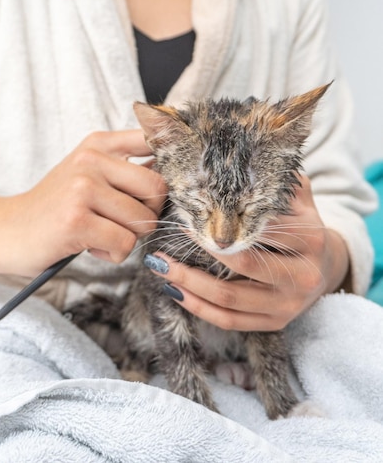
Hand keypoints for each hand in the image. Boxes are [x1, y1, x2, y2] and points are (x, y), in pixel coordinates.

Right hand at [0, 130, 165, 276]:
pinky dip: (114, 252)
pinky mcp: (77, 220)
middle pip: (157, 188)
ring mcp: (83, 188)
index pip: (152, 138)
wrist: (8, 230)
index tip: (166, 179)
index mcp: (99, 144)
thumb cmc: (57, 206)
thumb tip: (176, 173)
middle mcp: (92, 160)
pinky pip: (124, 242)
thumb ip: (125, 167)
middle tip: (124, 221)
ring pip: (142, 220)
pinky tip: (91, 245)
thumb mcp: (88, 173)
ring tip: (100, 233)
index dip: (172, 157)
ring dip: (128, 237)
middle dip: (149, 213)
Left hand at [145, 174, 349, 330]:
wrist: (328, 263)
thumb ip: (273, 181)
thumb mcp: (297, 197)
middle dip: (195, 258)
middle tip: (161, 249)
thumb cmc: (301, 223)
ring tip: (160, 269)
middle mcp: (303, 275)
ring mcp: (289, 305)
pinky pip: (231, 322)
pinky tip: (176, 292)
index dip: (217, 228)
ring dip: (189, 285)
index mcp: (309, 238)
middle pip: (241, 267)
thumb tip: (232, 163)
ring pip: (230, 300)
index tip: (185, 219)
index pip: (257, 232)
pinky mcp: (276, 323)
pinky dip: (200, 308)